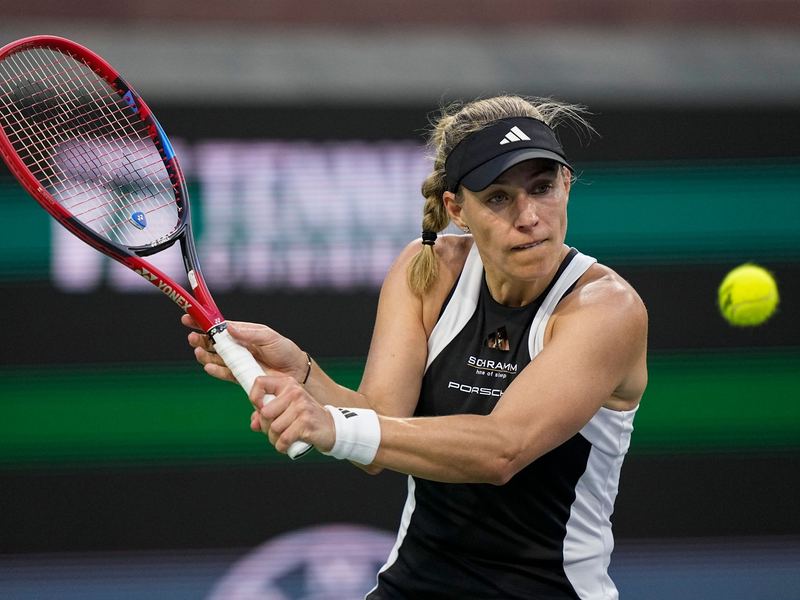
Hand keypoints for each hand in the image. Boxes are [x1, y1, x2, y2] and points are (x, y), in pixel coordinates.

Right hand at [182, 315, 306, 384]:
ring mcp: (238, 362)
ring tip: (197, 351)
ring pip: (216, 359)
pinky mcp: (241, 377)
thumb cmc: (284, 350)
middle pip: (213, 343)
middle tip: (191, 337)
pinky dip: (215, 370)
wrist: (296, 372)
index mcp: (243, 333)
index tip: (188, 318)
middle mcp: (238, 347)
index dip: (204, 323)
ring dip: (204, 355)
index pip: (219, 327)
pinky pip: (225, 373)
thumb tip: (228, 328)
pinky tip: (208, 367)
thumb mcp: (268, 337)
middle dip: (200, 340)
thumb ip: (249, 334)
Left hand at [248, 375, 335, 454]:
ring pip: (274, 428)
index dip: (254, 399)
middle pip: (265, 413)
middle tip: (274, 431)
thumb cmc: (306, 418)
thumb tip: (254, 423)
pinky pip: (283, 439)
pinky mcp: (306, 423)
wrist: (332, 427)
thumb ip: (268, 414)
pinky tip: (287, 445)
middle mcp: (295, 392)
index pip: (260, 383)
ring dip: (274, 439)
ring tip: (282, 439)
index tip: (260, 411)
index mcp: (288, 385)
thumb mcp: (287, 410)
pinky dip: (281, 446)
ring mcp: (302, 407)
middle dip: (265, 427)